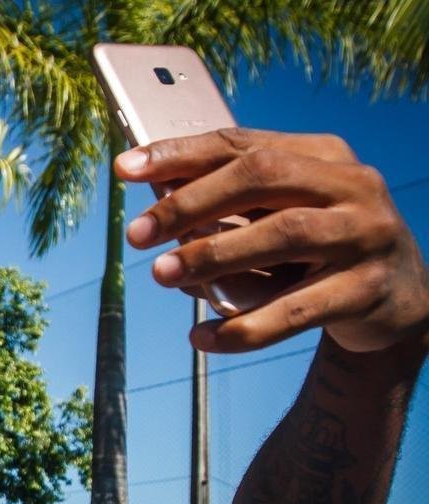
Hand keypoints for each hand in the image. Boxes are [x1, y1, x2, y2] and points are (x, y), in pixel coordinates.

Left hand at [116, 128, 428, 353]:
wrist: (398, 301)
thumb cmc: (318, 250)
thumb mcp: (278, 216)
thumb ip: (227, 203)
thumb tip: (152, 198)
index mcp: (322, 156)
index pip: (241, 144)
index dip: (180, 153)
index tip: (126, 169)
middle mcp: (350, 186)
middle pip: (261, 177)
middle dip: (191, 203)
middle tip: (138, 233)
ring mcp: (365, 235)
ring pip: (283, 235)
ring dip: (213, 256)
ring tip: (162, 275)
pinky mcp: (367, 290)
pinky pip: (297, 310)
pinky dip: (245, 327)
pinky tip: (203, 338)